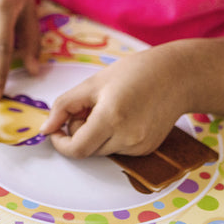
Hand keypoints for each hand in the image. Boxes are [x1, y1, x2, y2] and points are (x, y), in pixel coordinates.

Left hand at [39, 47, 186, 156]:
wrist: (177, 76)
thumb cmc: (134, 73)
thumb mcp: (92, 84)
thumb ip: (64, 106)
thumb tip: (45, 129)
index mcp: (111, 118)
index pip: (76, 149)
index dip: (61, 143)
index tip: (56, 131)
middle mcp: (127, 137)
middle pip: (87, 150)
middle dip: (79, 133)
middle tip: (88, 107)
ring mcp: (140, 147)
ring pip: (102, 151)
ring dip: (95, 135)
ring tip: (108, 109)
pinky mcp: (147, 149)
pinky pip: (118, 150)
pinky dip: (112, 137)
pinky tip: (124, 116)